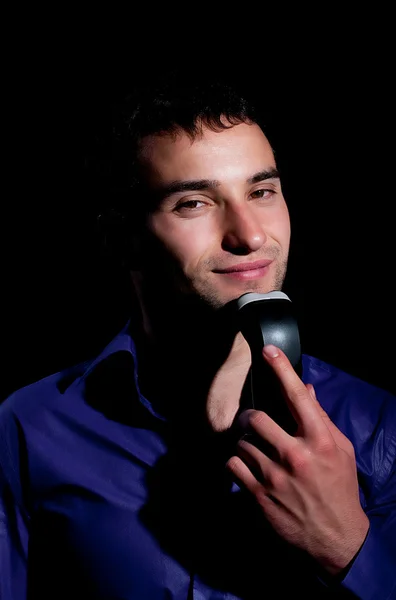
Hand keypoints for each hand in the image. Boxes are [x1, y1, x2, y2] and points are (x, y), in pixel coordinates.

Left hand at [226, 344, 368, 575]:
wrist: (336, 536)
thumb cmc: (339, 488)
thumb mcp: (340, 450)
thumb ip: (321, 419)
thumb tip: (306, 390)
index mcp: (319, 441)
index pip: (298, 396)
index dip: (281, 369)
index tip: (269, 351)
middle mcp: (296, 455)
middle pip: (256, 418)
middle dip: (250, 417)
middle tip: (251, 421)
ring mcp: (275, 477)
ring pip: (242, 442)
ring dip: (245, 442)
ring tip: (255, 450)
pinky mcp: (259, 495)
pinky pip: (233, 465)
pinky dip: (236, 462)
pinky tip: (248, 466)